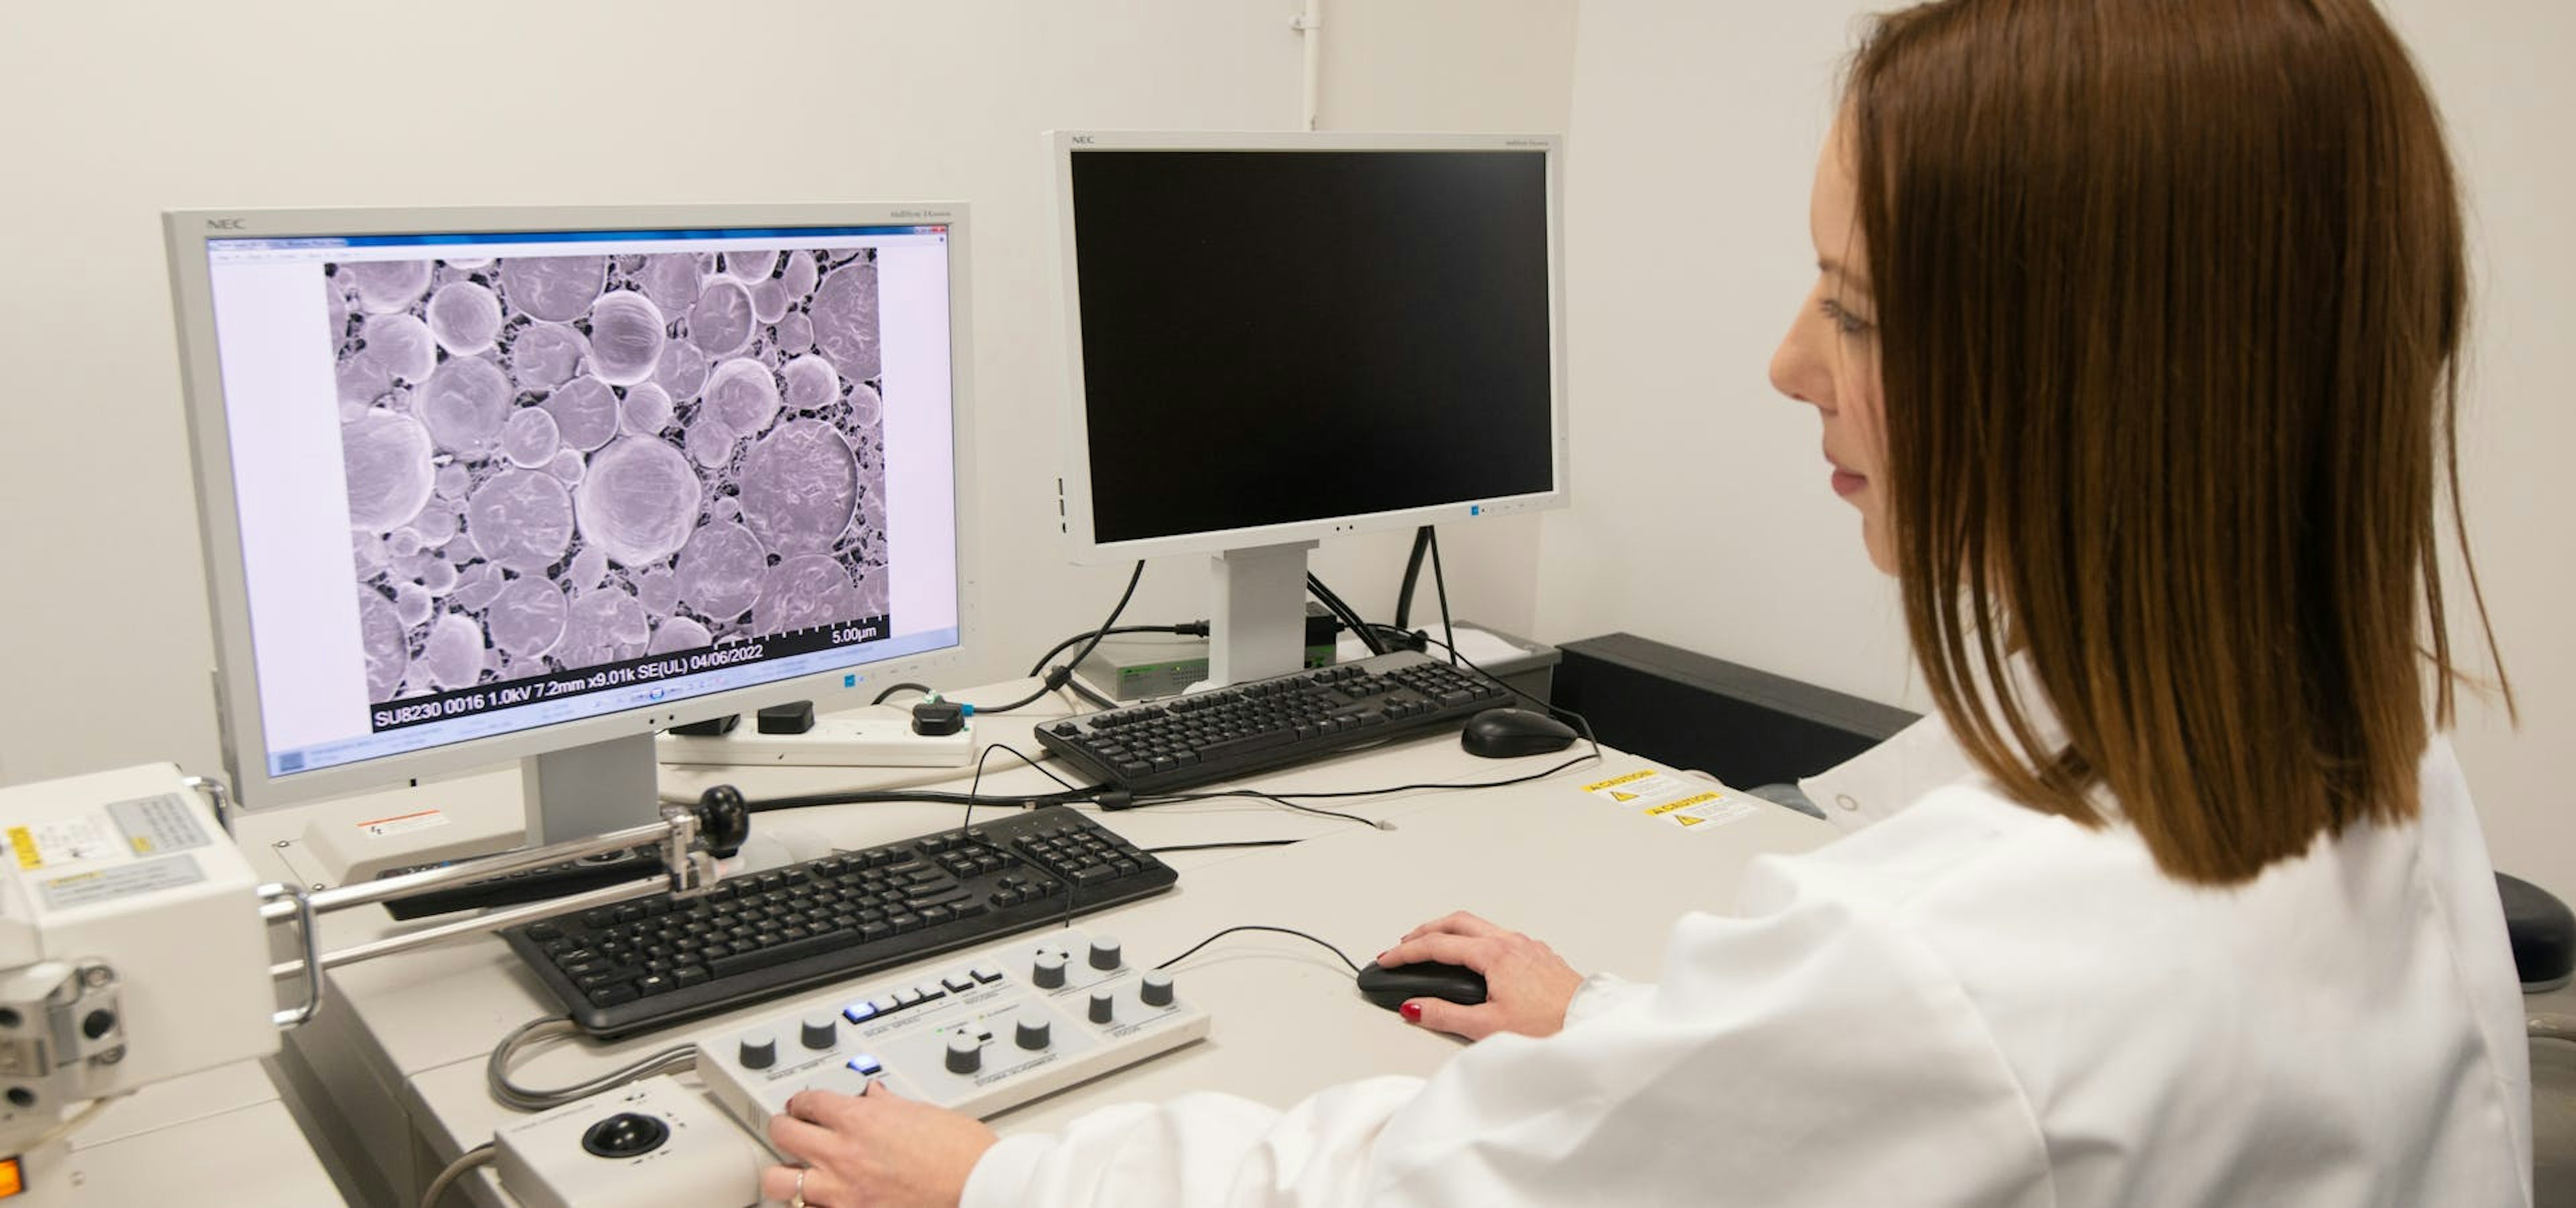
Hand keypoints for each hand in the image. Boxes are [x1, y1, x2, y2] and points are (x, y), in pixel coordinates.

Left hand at [762, 1080, 997, 1207]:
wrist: (978, 1186)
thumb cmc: (961, 1152)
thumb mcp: (923, 1112)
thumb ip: (888, 1105)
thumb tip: (874, 1095)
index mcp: (860, 1119)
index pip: (807, 1101)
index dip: (801, 1101)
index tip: (802, 1106)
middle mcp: (842, 1153)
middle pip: (782, 1135)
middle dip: (783, 1130)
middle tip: (789, 1131)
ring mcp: (841, 1193)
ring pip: (780, 1183)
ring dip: (786, 1176)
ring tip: (795, 1173)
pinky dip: (812, 1206)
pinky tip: (822, 1201)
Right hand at [1376, 911, 1583, 1040]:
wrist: (1591, 1025)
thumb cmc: (1550, 1026)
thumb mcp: (1488, 1027)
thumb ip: (1446, 1015)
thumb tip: (1414, 1007)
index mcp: (1494, 955)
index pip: (1438, 945)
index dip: (1406, 952)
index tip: (1387, 959)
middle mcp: (1511, 942)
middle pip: (1457, 922)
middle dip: (1425, 931)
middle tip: (1404, 945)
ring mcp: (1527, 946)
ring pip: (1479, 926)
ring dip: (1451, 931)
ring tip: (1433, 946)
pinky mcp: (1540, 955)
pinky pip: (1499, 936)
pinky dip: (1475, 939)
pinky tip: (1475, 957)